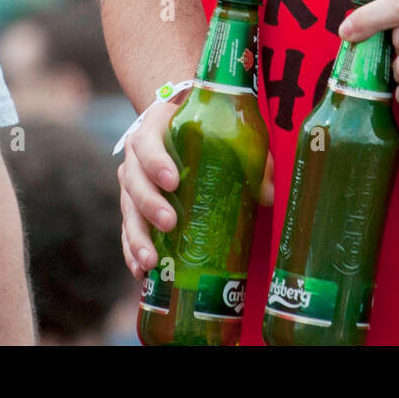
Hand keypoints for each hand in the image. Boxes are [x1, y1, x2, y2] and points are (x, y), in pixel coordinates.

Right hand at [118, 102, 274, 278]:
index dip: (156, 162)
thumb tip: (270, 195)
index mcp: (156, 127)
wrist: (188, 127)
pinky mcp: (132, 205)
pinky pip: (127, 228)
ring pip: (127, 208)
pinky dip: (132, 250)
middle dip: (150, 204)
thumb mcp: (232, 134)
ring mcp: (132, 181)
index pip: (148, 142)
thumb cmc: (212, 130)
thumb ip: (253, 158)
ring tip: (151, 261)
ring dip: (137, 236)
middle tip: (170, 222)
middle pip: (134, 180)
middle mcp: (136, 155)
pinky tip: (142, 270)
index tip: (173, 181)